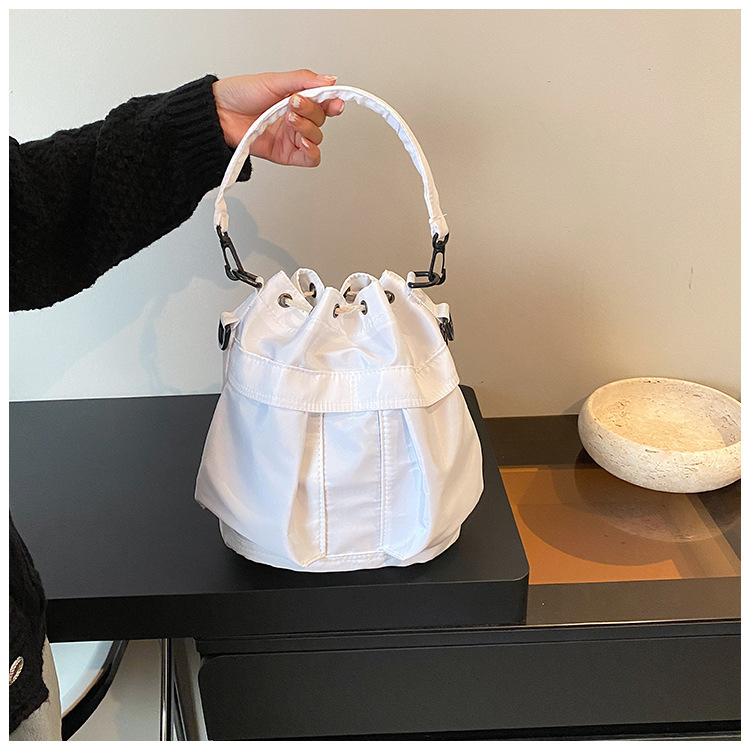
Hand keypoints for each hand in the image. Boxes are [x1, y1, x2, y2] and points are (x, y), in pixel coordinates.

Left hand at [212, 70, 344, 166]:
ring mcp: (292, 137)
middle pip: (321, 120)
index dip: (332, 102)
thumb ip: (304, 80)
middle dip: (311, 111)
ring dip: (307, 128)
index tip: (333, 101)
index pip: (324, 103)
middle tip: (294, 104)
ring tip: (289, 119)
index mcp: (297, 99)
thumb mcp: (274, 80)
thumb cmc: (241, 94)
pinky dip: (312, 152)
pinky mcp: (286, 154)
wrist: (220, 113)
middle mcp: (296, 118)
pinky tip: (303, 142)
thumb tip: (330, 80)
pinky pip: (310, 159)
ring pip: (317, 138)